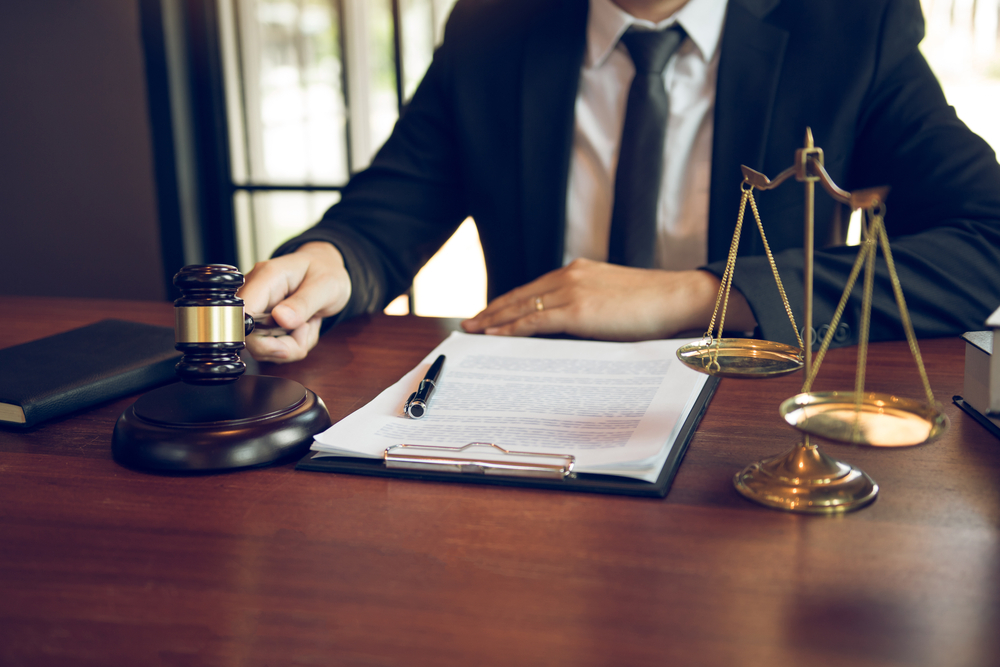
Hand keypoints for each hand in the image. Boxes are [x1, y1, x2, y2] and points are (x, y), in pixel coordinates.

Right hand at [239, 242, 351, 361]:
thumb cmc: (326, 272)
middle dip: (282, 346)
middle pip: (249, 337)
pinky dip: (291, 344)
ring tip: (308, 325)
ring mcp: (258, 308)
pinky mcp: (263, 321)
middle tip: (306, 331)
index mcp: (267, 277)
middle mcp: (256, 292)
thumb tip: (280, 318)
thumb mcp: (325, 286)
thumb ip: (303, 304)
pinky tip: (302, 327)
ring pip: (261, 346)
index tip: (285, 345)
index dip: (257, 337)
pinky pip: (271, 345)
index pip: (242, 312)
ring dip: (290, 345)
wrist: (328, 270)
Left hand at [461, 258, 755, 340]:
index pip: (534, 288)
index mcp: (579, 271)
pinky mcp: (577, 309)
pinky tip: (495, 335)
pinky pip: (534, 320)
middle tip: (470, 323)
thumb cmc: (655, 306)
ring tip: (474, 331)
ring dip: (495, 321)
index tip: (491, 312)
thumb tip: (569, 330)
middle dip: (493, 310)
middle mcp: (570, 275)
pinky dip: (511, 328)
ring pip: (522, 307)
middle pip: (521, 294)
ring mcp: (572, 290)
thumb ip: (589, 308)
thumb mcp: (614, 301)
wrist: (678, 298)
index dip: (509, 301)